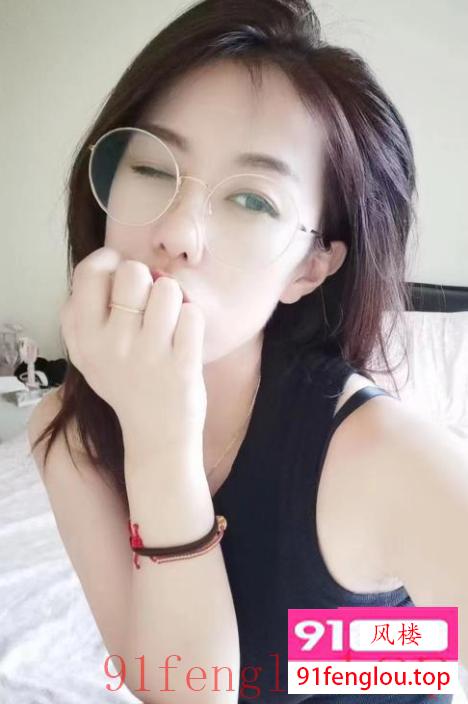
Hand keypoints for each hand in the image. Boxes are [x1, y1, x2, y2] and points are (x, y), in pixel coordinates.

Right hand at [59, 246, 206, 457]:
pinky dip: (192, 321)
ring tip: (169, 323)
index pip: (90, 272)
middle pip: (133, 272)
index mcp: (85, 338)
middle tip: (149, 306)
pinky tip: (183, 339)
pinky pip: (193, 314)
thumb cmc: (125, 385)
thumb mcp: (88, 355)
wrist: (155, 436)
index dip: (110, 262)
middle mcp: (113, 345)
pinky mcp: (182, 365)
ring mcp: (149, 355)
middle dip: (147, 281)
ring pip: (168, 289)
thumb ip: (84, 312)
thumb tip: (110, 263)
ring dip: (174, 300)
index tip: (120, 276)